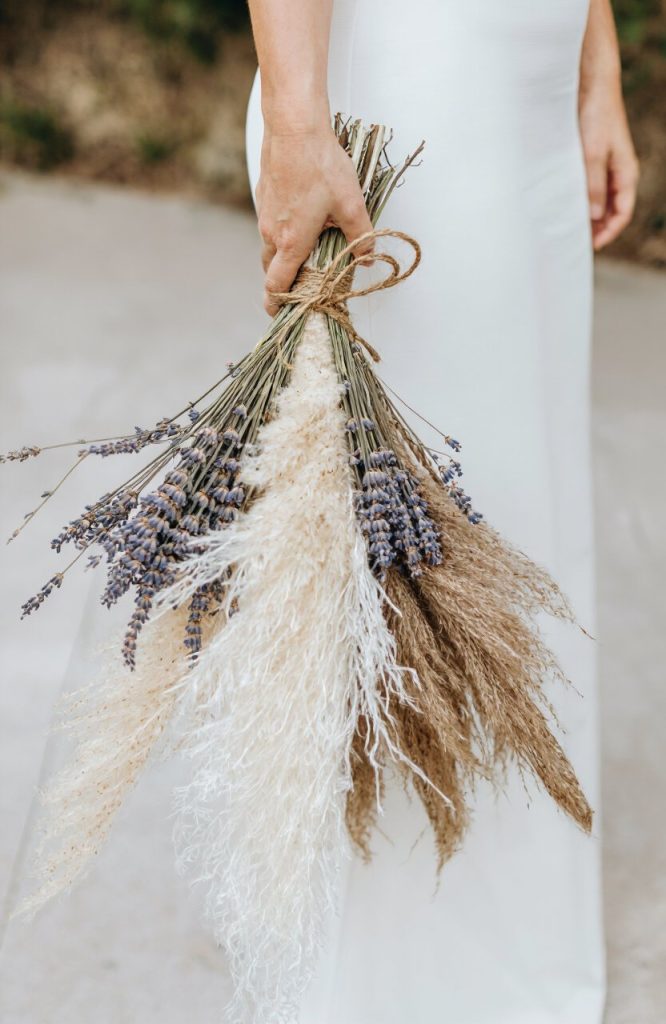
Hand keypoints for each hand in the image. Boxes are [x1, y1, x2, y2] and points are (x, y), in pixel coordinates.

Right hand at [255, 123, 373, 314]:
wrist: (293, 127)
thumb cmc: (320, 164)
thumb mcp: (351, 204)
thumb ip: (361, 236)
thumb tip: (368, 257)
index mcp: (291, 242)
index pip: (276, 286)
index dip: (277, 304)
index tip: (281, 313)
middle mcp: (272, 233)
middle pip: (271, 271)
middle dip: (284, 283)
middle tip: (303, 287)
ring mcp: (265, 215)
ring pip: (269, 248)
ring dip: (283, 257)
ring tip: (306, 253)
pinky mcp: (264, 197)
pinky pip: (270, 226)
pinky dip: (282, 234)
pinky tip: (302, 219)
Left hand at [578, 78, 638, 249]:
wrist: (590, 84)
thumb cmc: (596, 115)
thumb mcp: (593, 154)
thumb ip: (593, 185)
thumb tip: (593, 215)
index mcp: (625, 173)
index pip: (622, 213)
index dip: (608, 232)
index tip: (591, 246)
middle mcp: (617, 173)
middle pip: (609, 211)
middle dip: (595, 228)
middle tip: (573, 243)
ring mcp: (604, 166)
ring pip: (597, 200)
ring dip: (585, 215)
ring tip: (566, 229)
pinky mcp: (590, 159)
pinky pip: (587, 187)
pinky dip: (578, 199)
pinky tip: (562, 206)